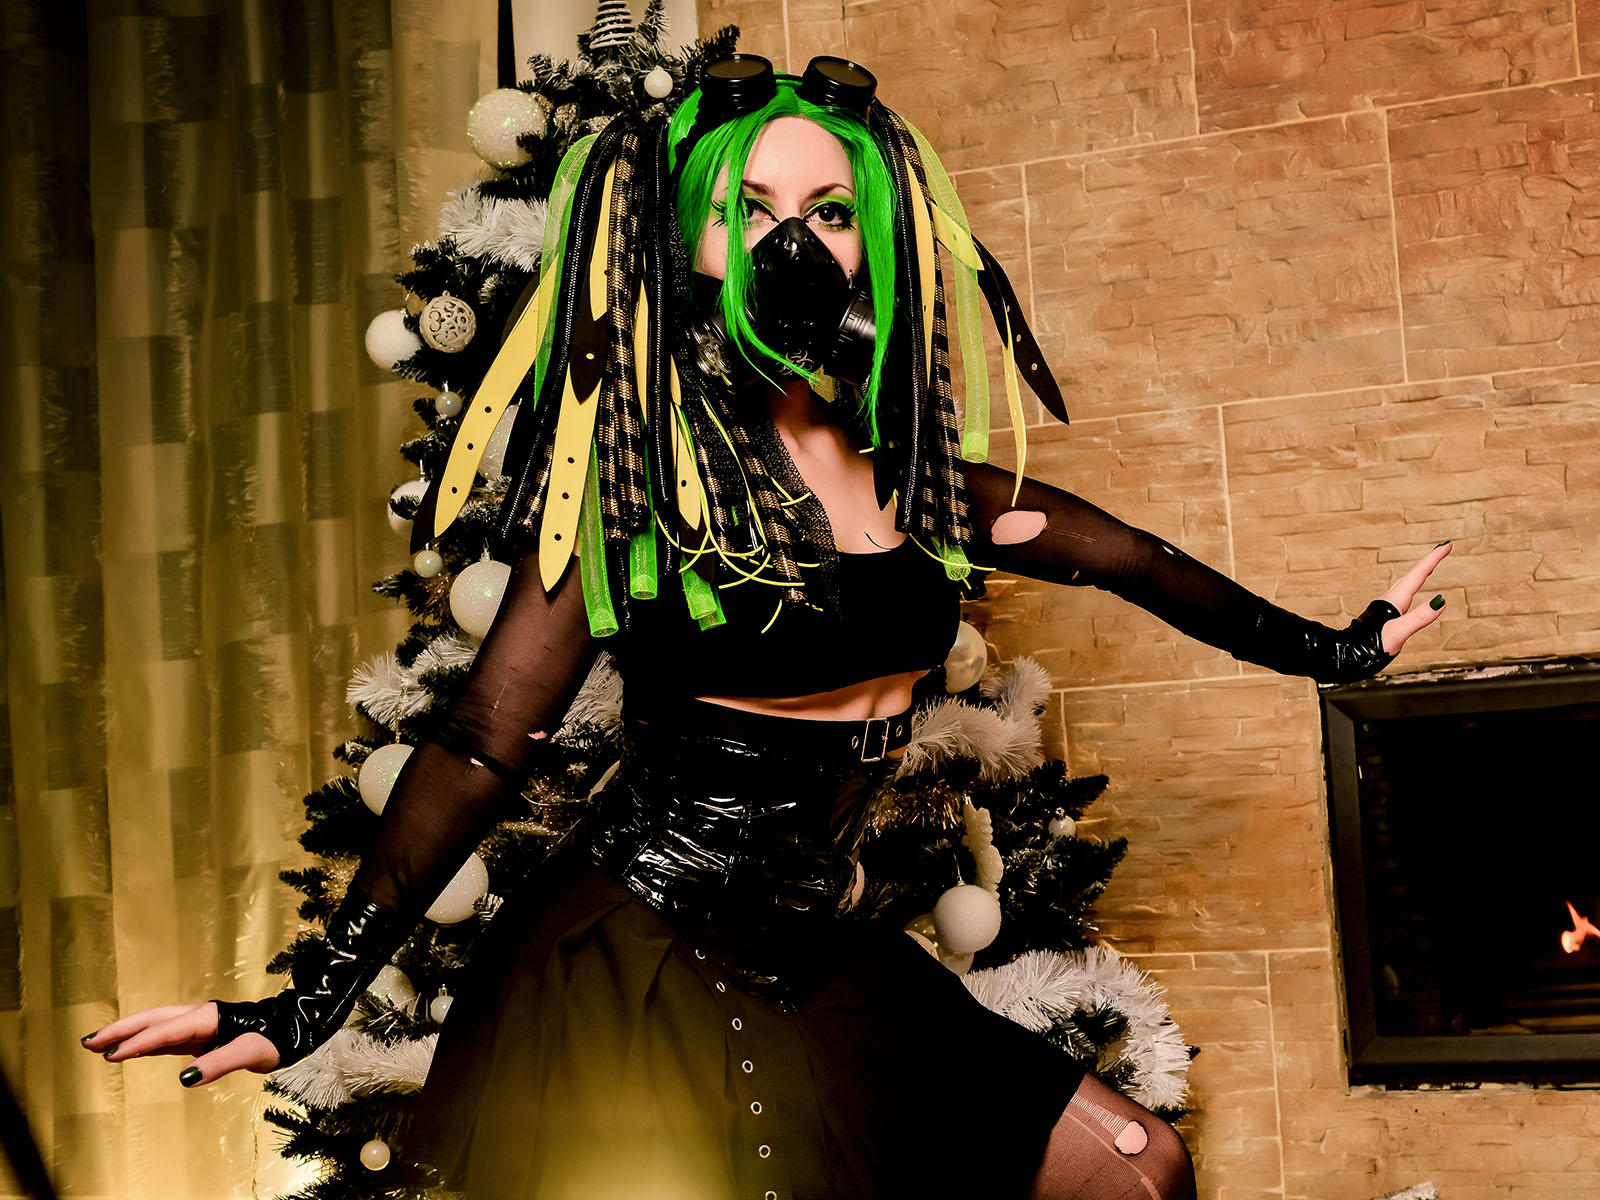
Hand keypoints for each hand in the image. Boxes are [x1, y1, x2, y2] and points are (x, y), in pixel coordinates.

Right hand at [81, 1001, 280, 1087]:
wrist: (292, 1030)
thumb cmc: (275, 1039)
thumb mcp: (252, 1053)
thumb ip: (220, 1063)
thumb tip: (186, 1078)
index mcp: (207, 1018)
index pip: (165, 1031)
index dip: (138, 1043)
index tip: (112, 1055)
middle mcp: (199, 1017)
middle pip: (152, 1020)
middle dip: (120, 1030)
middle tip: (88, 1042)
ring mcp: (198, 1025)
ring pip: (156, 1026)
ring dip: (128, 1035)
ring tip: (97, 1046)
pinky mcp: (200, 1036)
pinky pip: (166, 1038)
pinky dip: (145, 1044)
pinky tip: (129, 1052)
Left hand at [1375, 540, 1451, 655]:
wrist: (1348, 655)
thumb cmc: (1371, 646)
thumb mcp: (1398, 633)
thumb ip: (1419, 618)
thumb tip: (1441, 601)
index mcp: (1396, 600)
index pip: (1419, 574)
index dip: (1434, 558)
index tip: (1447, 544)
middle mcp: (1390, 598)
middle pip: (1413, 574)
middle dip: (1429, 561)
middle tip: (1444, 548)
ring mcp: (1386, 606)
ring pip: (1406, 583)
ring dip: (1420, 572)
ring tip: (1431, 564)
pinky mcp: (1383, 614)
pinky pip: (1403, 593)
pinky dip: (1412, 586)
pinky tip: (1411, 592)